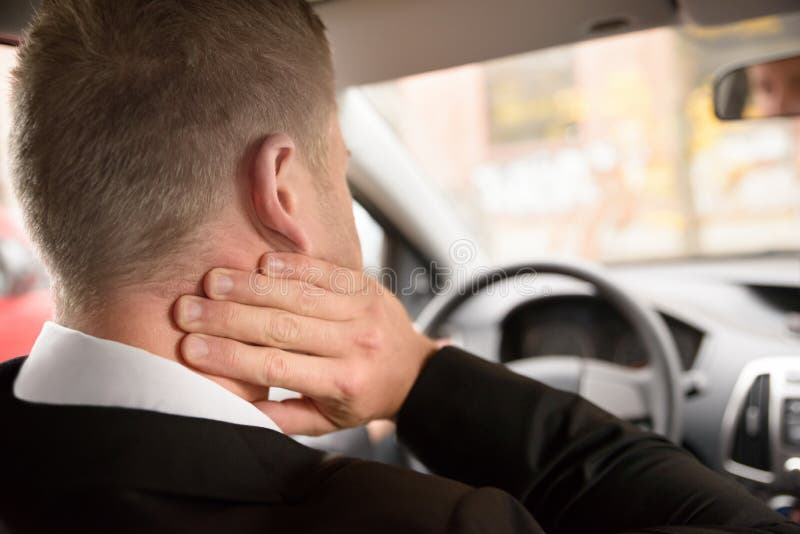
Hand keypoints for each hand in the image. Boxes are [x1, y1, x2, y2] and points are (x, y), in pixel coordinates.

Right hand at [174, 253, 438, 435]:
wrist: (416, 370)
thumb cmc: (363, 397)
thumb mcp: (329, 420)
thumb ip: (284, 417)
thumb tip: (237, 408)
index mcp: (342, 382)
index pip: (276, 366)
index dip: (230, 357)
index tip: (190, 349)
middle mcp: (353, 343)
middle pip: (281, 326)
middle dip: (228, 318)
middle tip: (187, 310)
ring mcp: (361, 310)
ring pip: (299, 295)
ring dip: (251, 286)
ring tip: (211, 282)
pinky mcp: (364, 285)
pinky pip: (325, 271)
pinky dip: (292, 265)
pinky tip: (260, 262)